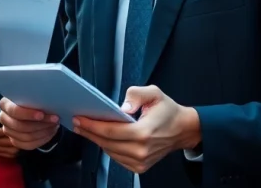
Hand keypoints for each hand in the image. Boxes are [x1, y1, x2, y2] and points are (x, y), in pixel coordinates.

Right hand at [0, 97, 59, 149]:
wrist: (34, 108)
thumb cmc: (33, 99)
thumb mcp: (33, 94)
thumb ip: (35, 97)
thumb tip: (46, 103)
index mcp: (5, 104)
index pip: (14, 111)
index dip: (28, 114)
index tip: (42, 115)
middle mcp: (3, 118)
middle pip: (20, 126)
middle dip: (40, 124)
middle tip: (55, 119)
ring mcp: (8, 131)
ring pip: (26, 137)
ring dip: (43, 131)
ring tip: (54, 125)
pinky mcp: (15, 141)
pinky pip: (29, 145)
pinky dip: (42, 139)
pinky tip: (50, 132)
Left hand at [72, 85, 200, 174]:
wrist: (183, 129)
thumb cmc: (167, 111)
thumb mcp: (154, 93)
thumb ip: (136, 94)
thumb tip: (121, 107)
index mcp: (144, 133)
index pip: (110, 131)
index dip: (92, 125)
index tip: (79, 118)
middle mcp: (141, 150)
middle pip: (106, 142)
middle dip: (89, 132)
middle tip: (77, 122)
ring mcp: (141, 161)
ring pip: (109, 151)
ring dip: (96, 140)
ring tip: (85, 129)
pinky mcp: (140, 167)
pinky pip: (117, 158)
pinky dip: (107, 148)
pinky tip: (100, 138)